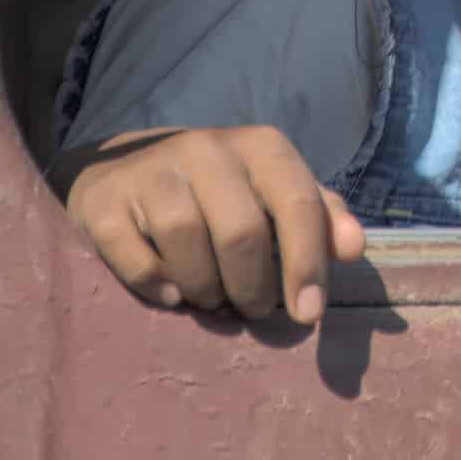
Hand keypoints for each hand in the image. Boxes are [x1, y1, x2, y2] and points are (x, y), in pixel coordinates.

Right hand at [56, 126, 367, 323]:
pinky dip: (158, 286)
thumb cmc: (220, 189)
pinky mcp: (105, 202)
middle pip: (241, 232)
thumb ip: (318, 215)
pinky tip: (171, 293)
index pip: (295, 200)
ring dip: (206, 290)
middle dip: (253, 287)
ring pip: (187, 243)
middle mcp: (207, 148)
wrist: (126, 167)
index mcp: (260, 146)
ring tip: (212, 298)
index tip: (309, 314)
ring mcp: (152, 171)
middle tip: (252, 309)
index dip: (306, 260)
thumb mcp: (272, 190)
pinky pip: (137, 259)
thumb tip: (354, 249)